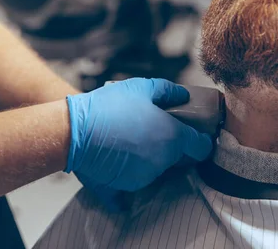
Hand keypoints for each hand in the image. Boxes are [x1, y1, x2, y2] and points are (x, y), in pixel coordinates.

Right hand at [65, 78, 212, 191]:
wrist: (75, 131)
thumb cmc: (110, 106)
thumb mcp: (142, 87)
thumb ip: (168, 91)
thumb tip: (184, 96)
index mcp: (172, 137)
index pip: (201, 147)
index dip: (201, 141)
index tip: (196, 136)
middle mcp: (162, 161)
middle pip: (178, 159)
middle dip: (173, 149)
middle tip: (155, 132)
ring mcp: (143, 177)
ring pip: (155, 170)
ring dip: (150, 160)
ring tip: (131, 142)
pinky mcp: (123, 188)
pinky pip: (130, 190)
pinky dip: (127, 182)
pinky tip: (119, 169)